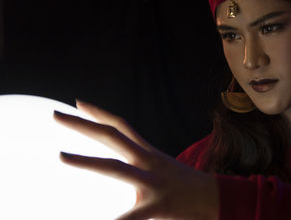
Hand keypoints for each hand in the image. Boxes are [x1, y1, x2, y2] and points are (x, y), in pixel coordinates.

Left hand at [53, 100, 218, 219]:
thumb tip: (119, 165)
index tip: (78, 103)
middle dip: (84, 125)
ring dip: (87, 161)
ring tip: (61, 156)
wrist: (215, 198)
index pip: (121, 127)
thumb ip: (140, 162)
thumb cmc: (183, 183)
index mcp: (148, 153)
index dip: (99, 113)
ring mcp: (151, 182)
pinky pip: (129, 216)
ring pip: (116, 167)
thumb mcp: (161, 166)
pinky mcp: (156, 205)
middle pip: (113, 137)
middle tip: (56, 114)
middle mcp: (148, 161)